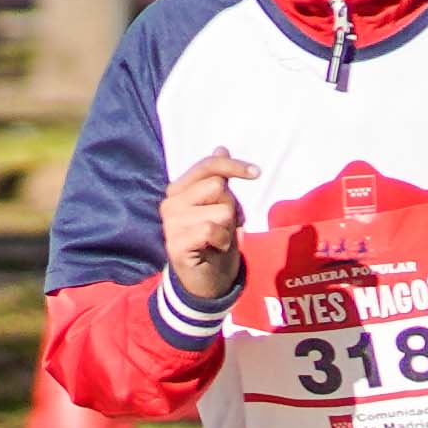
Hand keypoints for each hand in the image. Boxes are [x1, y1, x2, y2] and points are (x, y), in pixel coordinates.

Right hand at [160, 150, 249, 309]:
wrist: (208, 280)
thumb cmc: (215, 240)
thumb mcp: (222, 206)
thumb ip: (219, 178)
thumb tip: (221, 147)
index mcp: (178, 190)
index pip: (207, 166)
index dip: (233, 166)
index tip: (256, 172)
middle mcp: (170, 203)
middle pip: (218, 187)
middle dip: (232, 207)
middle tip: (224, 226)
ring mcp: (171, 224)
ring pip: (220, 210)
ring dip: (229, 227)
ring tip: (218, 239)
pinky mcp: (175, 244)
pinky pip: (212, 230)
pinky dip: (223, 240)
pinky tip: (214, 248)